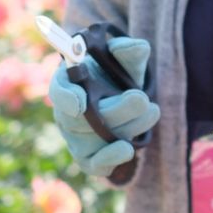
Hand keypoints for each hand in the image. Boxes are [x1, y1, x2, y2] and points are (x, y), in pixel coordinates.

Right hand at [47, 36, 159, 176]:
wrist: (124, 98)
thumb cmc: (116, 75)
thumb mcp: (123, 59)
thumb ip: (129, 51)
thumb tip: (138, 47)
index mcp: (69, 82)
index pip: (60, 89)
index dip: (66, 96)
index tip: (81, 101)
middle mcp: (68, 112)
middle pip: (83, 119)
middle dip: (116, 110)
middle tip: (141, 98)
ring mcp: (77, 137)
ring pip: (96, 139)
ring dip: (127, 127)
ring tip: (152, 110)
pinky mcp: (90, 157)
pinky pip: (94, 165)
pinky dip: (109, 159)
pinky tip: (127, 149)